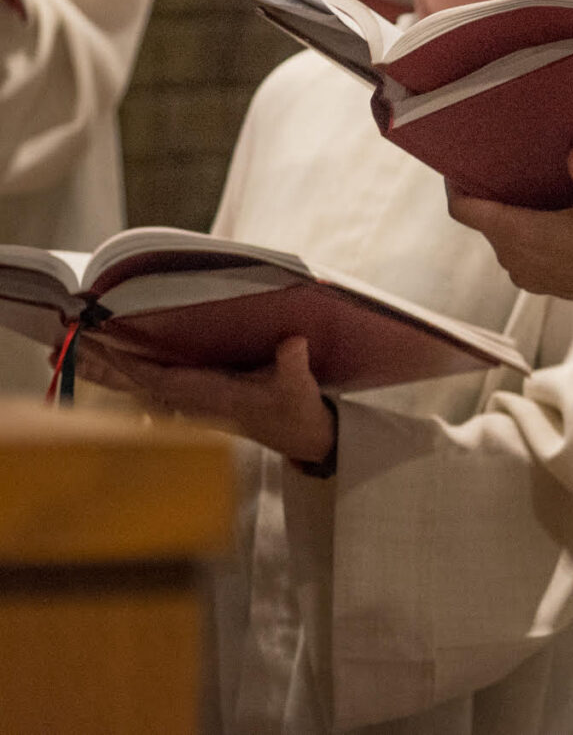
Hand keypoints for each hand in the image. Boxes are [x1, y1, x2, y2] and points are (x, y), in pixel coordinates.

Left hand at [83, 335, 337, 463]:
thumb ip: (293, 365)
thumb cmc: (295, 408)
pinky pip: (144, 386)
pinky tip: (99, 367)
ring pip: (135, 386)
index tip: (110, 345)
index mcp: (213, 397)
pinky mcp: (189, 398)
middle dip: (105, 364)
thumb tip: (293, 342)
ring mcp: (189, 402)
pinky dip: (119, 375)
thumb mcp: (298, 387)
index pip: (164, 382)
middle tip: (71, 344)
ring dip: (102, 371)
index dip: (136, 366)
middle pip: (137, 384)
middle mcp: (193, 401)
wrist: (297, 435)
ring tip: (68, 353)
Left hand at [447, 143, 572, 325]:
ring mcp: (525, 274)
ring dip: (509, 215)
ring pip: (502, 237)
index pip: (464, 210)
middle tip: (504, 164)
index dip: (455, 186)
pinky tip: (551, 220)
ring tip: (529, 188)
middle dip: (489, 194)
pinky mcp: (541, 282)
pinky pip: (519, 252)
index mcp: (518, 235)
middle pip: (483, 221)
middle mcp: (512, 257)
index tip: (460, 164)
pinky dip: (525, 234)